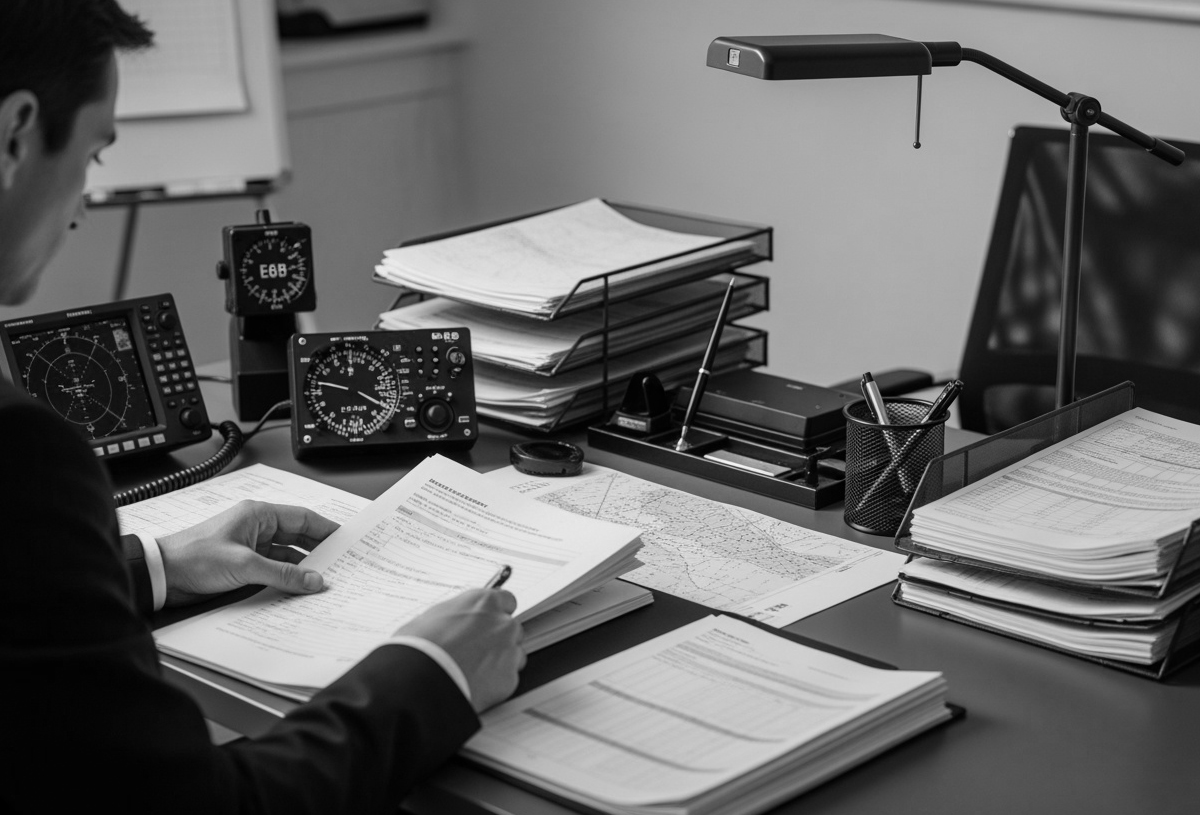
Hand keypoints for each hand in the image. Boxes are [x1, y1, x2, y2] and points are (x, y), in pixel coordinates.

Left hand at [156, 500, 338, 606]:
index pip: (303, 518)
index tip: (347, 540)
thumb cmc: (193, 558)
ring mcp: (251, 546)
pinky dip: (288, 577)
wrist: (161, 575)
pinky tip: (300, 587)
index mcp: (258, 514)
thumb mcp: (244, 565)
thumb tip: (314, 580)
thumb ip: (283, 574)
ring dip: (303, 567)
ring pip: (288, 555)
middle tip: (342, 563)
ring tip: (325, 579)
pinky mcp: (244, 564)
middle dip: (319, 550)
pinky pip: (275, 568)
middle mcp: (257, 527)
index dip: (327, 529)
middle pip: (298, 536)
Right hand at [397, 589, 525, 711]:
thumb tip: (457, 621)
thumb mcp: (433, 617)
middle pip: (511, 630)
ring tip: (472, 672)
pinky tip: (474, 686)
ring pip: (514, 656)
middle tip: (476, 653)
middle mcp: (503, 623)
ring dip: (499, 662)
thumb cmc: (419, 646)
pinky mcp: (509, 679)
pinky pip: (507, 680)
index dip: (495, 614)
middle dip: (498, 640)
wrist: (420, 680)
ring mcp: (510, 651)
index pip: (506, 601)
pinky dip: (495, 685)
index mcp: (485, 602)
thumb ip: (457, 616)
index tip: (488, 624)